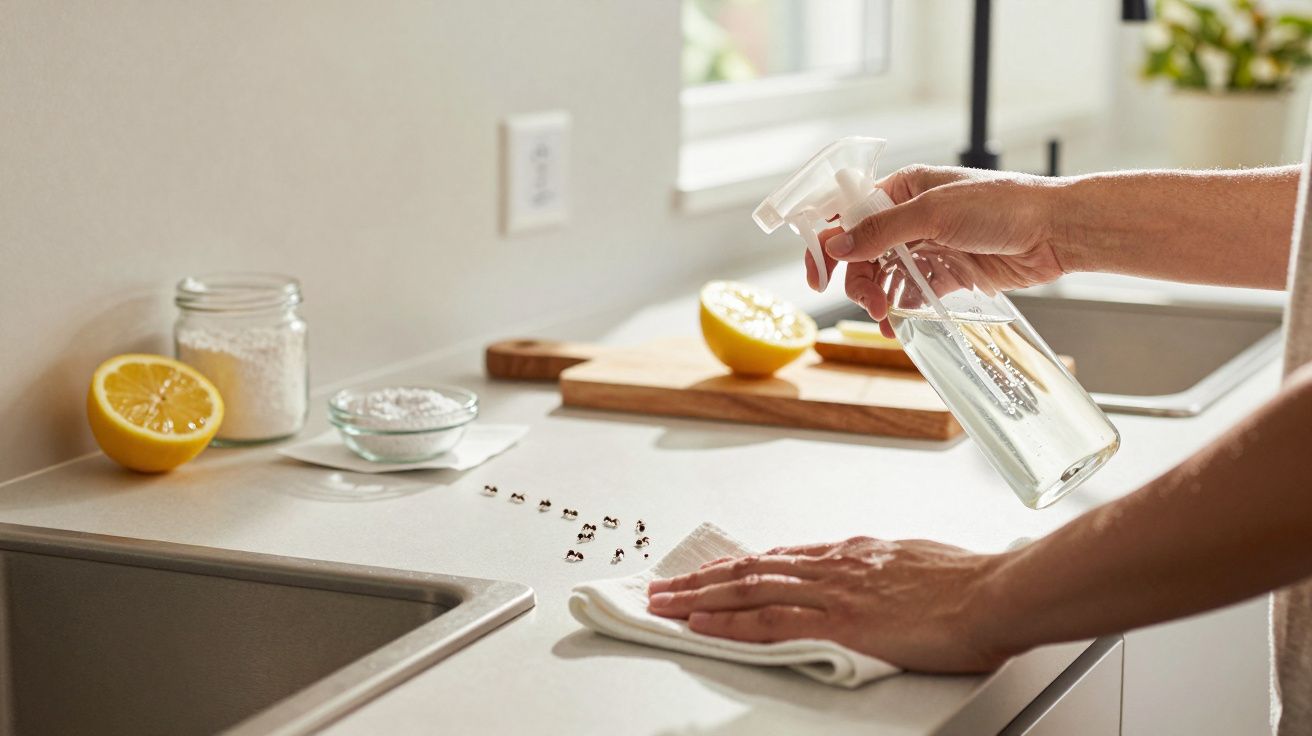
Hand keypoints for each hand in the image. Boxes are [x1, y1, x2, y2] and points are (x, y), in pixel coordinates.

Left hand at [647, 536, 1017, 672]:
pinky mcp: (839, 623)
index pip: (780, 556)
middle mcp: (834, 565)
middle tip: (666, 586)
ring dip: (700, 597)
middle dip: (703, 579)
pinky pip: (770, 620)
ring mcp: (832, 592)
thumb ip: (887, 572)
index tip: (714, 571)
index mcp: (853, 552)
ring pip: (748, 589)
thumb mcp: (919, 563)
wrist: (993, 594)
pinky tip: (703, 625)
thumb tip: (879, 580)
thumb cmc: (970, 583)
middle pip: (751, 568)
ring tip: (665, 604)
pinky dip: (730, 623)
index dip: (740, 565)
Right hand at [805, 165, 1068, 336]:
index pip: (849, 214)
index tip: (819, 275)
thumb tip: (837, 243)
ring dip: (879, 297)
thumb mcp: (935, 213)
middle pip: (863, 252)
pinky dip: (903, 308)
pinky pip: (913, 292)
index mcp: (903, 189)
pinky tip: (901, 322)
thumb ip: (883, 230)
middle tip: (869, 304)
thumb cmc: (1003, 206)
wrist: (1055, 232)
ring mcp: (929, 245)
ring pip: (885, 275)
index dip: (829, 243)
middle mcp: (911, 216)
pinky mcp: (948, 271)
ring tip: (887, 317)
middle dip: (859, 280)